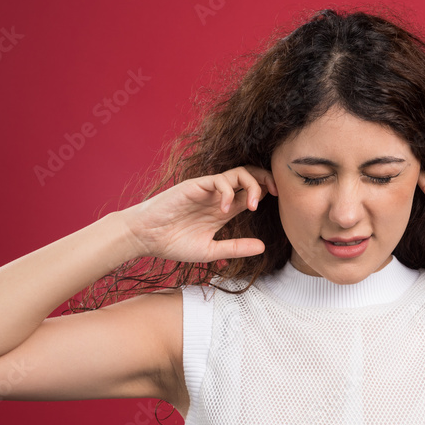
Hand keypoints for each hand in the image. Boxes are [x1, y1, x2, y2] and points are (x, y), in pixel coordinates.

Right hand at [118, 166, 274, 262]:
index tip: (279, 202)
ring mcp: (207, 190)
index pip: (252, 192)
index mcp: (224, 209)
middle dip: (267, 179)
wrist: (145, 238)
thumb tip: (263, 247)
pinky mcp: (195, 186)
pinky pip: (219, 180)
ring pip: (238, 173)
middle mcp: (218, 196)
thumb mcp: (210, 251)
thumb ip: (235, 248)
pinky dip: (228, 192)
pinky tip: (225, 209)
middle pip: (250, 176)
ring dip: (252, 185)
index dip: (268, 192)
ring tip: (253, 205)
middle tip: (276, 193)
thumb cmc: (172, 243)